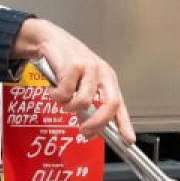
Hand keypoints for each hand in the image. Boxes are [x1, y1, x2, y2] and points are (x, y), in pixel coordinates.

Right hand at [14, 18, 134, 143]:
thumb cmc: (67, 64)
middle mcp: (102, 73)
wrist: (51, 40)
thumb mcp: (83, 85)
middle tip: (84, 131)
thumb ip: (89, 106)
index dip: (125, 125)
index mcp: (108, 80)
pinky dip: (56, 95)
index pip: (120, 105)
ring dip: (68, 106)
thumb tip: (90, 129)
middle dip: (96, 123)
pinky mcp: (73, 65)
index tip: (128, 140)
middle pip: (109, 104)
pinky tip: (54, 88)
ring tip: (63, 98)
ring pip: (82, 102)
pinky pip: (64, 93)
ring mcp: (89, 68)